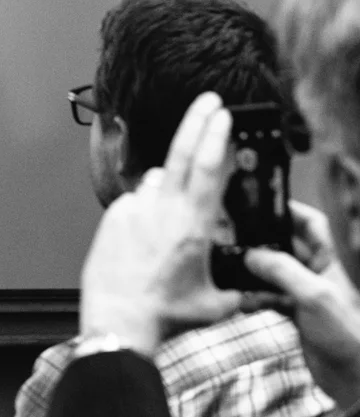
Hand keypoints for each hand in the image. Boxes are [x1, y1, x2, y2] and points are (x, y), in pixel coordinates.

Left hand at [79, 92, 241, 354]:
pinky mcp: (111, 218)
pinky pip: (134, 203)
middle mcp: (161, 210)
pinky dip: (145, 211)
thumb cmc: (165, 314)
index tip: (222, 113)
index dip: (216, 136)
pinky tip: (146, 241)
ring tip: (170, 227)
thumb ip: (236, 285)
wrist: (119, 321)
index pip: (209, 170)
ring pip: (156, 183)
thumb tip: (250, 281)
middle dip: (197, 122)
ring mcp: (133, 210)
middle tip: (207, 100)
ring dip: (168, 188)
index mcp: (192, 225)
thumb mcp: (216, 303)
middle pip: (182, 154)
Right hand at [245, 201, 359, 409]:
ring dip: (250, 274)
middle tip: (233, 238)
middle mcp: (314, 273)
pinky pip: (266, 298)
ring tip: (231, 275)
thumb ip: (281, 270)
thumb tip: (251, 254)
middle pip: (284, 246)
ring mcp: (302, 294)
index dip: (290, 210)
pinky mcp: (292, 314)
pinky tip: (240, 304)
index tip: (262, 203)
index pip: (311, 224)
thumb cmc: (344, 332)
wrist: (352, 376)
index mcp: (327, 261)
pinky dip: (252, 299)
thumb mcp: (313, 294)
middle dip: (259, 243)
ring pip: (270, 273)